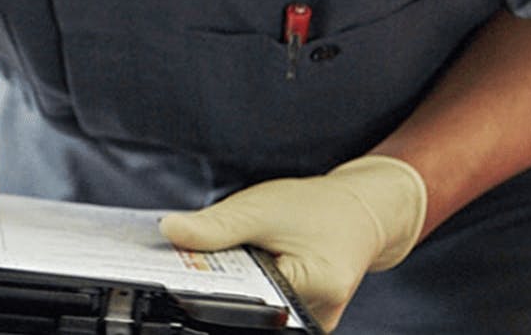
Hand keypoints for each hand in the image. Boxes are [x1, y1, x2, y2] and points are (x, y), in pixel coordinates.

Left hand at [159, 155, 425, 330]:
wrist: (359, 212)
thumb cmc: (317, 208)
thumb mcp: (261, 209)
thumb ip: (216, 226)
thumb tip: (170, 232)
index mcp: (310, 288)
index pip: (242, 297)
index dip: (207, 283)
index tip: (184, 267)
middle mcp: (312, 315)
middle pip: (246, 309)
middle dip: (220, 284)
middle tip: (207, 258)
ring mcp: (308, 322)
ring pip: (252, 310)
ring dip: (233, 287)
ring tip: (234, 258)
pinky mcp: (299, 318)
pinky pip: (263, 309)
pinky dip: (247, 289)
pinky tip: (246, 269)